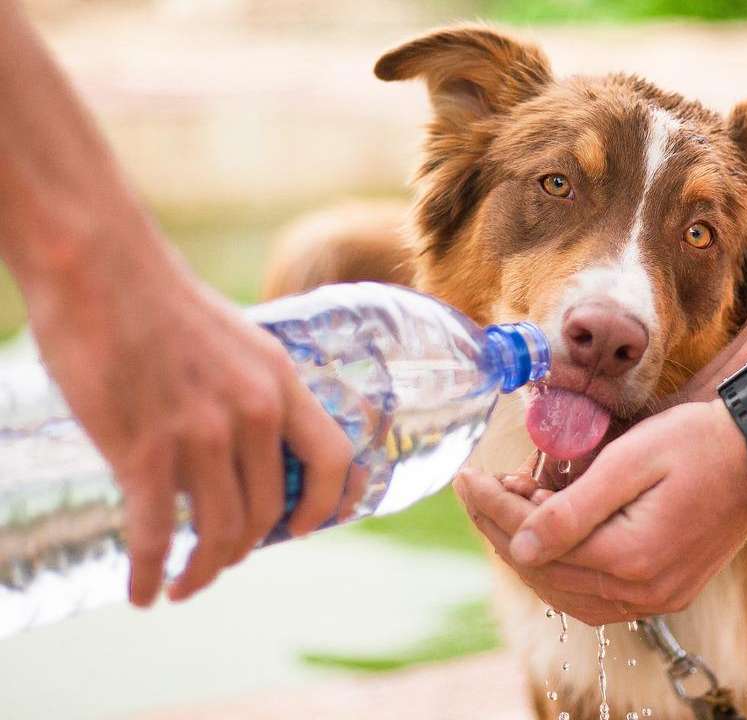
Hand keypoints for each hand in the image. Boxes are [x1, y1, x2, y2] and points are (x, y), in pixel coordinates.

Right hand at [23, 233, 352, 606]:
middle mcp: (253, 411)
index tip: (304, 529)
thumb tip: (246, 446)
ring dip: (203, 570)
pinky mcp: (143, 450)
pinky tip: (142, 592)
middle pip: (268, 510)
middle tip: (220, 560)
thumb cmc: (159, 301)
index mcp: (280, 381)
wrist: (99, 266)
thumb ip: (250, 391)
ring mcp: (201, 433)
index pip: (333, 458)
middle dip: (245, 548)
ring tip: (184, 584)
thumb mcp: (237, 341)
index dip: (327, 504)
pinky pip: (157, 535)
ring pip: (219, 531)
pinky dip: (150, 573)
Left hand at [455, 400, 746, 624]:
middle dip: (503, 529)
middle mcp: (643, 591)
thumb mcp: (630, 461)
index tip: (466, 477)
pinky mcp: (667, 591)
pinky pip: (596, 596)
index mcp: (631, 558)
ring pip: (567, 592)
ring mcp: (658, 597)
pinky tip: (549, 536)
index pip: (536, 543)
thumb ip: (572, 509)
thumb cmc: (698, 442)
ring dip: (530, 552)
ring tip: (512, 505)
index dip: (493, 509)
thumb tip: (518, 546)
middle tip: (481, 488)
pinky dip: (564, 569)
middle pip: (546, 573)